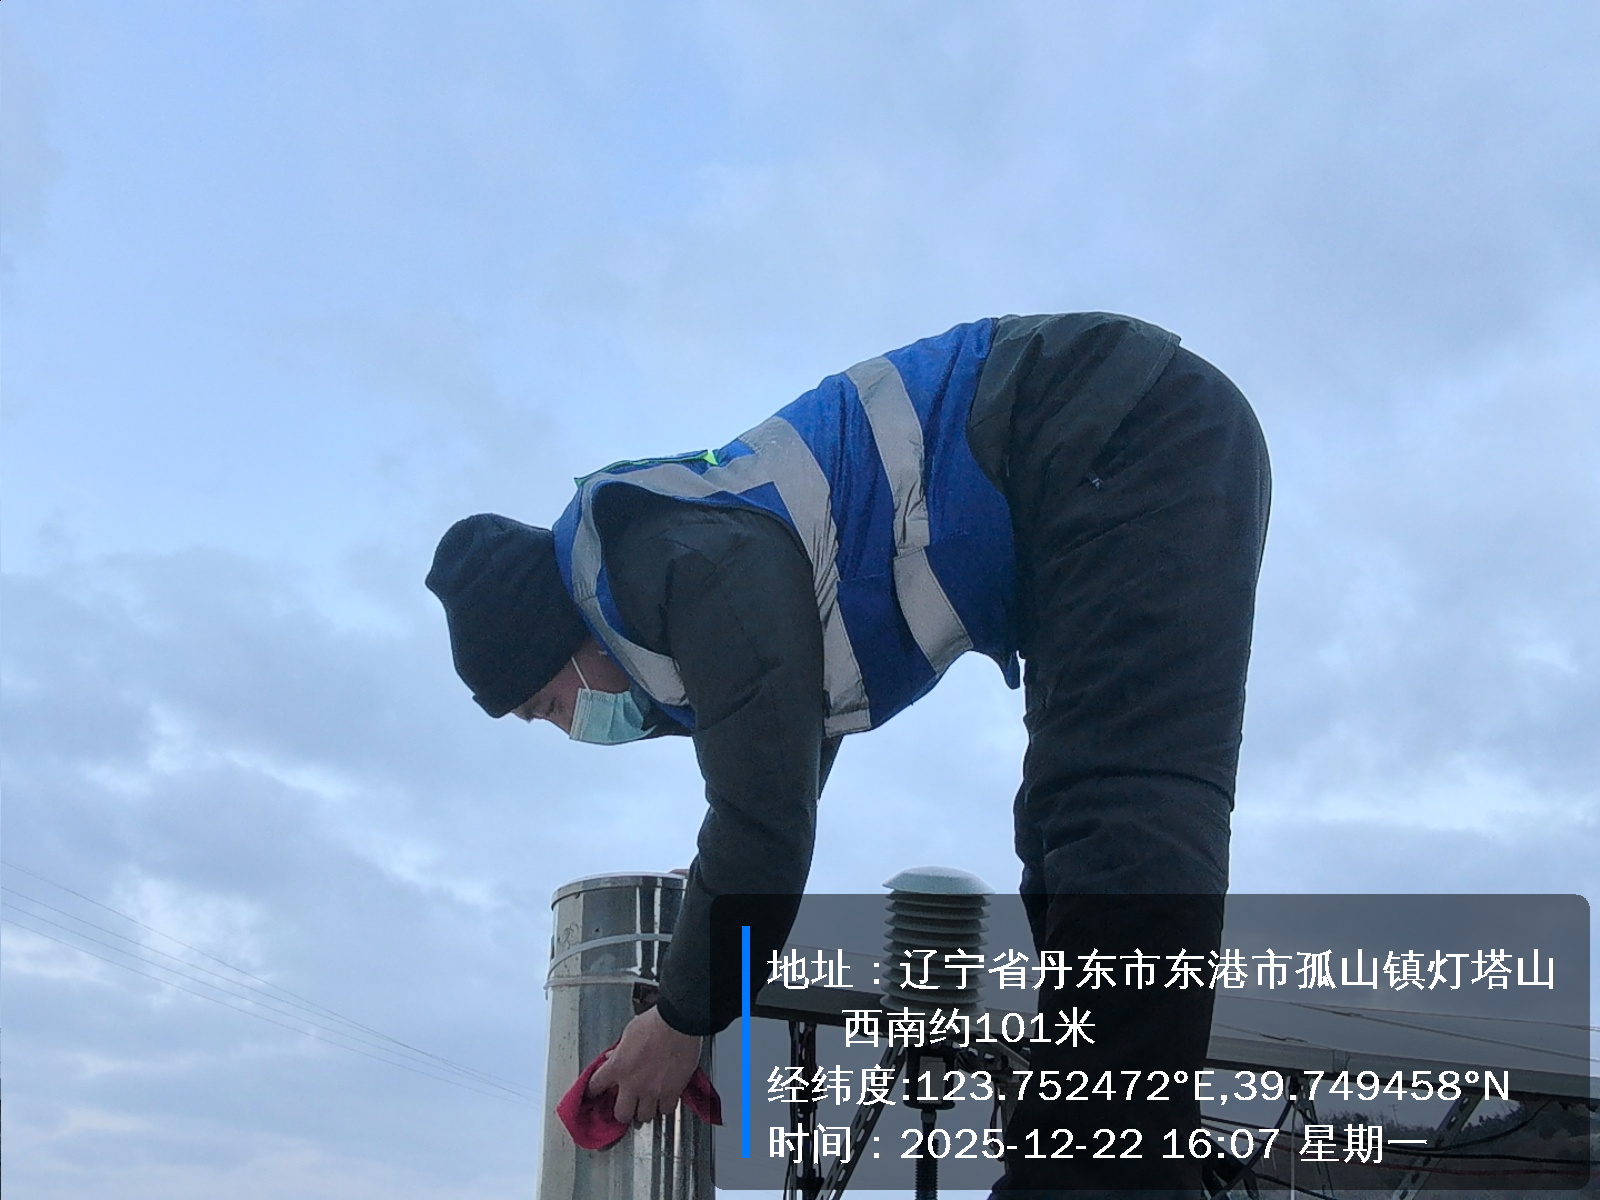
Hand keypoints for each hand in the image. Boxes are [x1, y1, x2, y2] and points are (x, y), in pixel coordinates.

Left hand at [587, 1005, 703, 1125]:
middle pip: (621, 1114)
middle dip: (623, 1111)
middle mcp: (633, 1084)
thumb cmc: (655, 1023)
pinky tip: (665, 1098)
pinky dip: (665, 1106)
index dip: (594, 1090)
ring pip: (644, 1116)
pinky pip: (666, 1110)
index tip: (595, 1092)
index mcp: (618, 1067)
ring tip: (647, 1103)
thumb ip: (619, 1049)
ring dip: (645, 1110)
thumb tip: (614, 1054)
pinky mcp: (672, 1092)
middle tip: (627, 1105)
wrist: (678, 1023)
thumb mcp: (629, 1032)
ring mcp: (652, 1090)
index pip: (595, 1086)